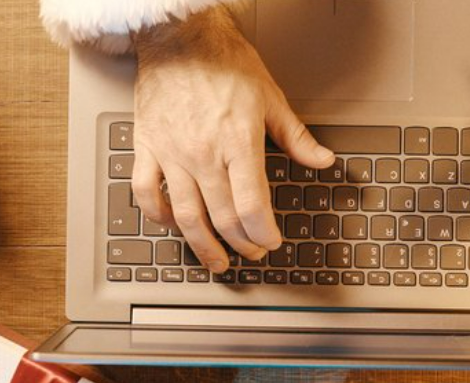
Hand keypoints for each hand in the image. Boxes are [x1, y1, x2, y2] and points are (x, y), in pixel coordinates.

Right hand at [132, 7, 334, 272]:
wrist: (180, 37)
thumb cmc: (224, 62)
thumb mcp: (270, 97)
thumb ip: (296, 137)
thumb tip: (323, 160)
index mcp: (237, 142)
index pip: (251, 205)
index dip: (263, 233)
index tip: (271, 242)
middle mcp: (203, 153)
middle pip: (223, 217)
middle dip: (242, 243)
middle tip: (251, 251)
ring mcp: (172, 153)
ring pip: (185, 215)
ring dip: (203, 245)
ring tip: (215, 259)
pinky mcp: (147, 146)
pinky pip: (146, 192)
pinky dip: (158, 214)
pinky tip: (171, 223)